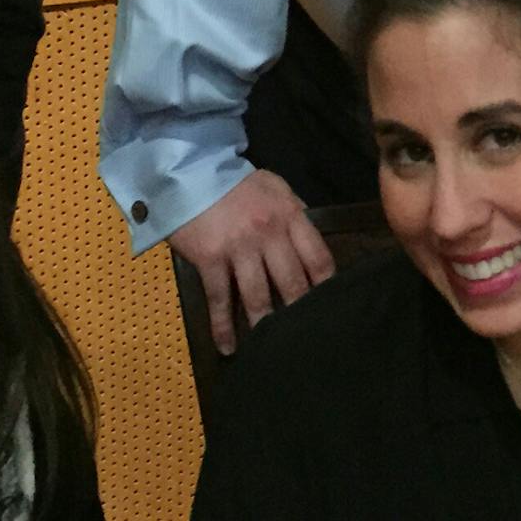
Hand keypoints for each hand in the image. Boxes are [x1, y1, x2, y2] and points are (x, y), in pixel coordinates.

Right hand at [168, 170, 335, 355]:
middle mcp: (269, 234)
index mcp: (290, 215)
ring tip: (269, 349)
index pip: (318, 258)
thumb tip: (309, 243)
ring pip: (258, 297)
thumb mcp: (274, 187)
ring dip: (265, 326)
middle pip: (292, 283)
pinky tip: (228, 347)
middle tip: (304, 338)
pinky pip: (220, 298)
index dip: (326, 287)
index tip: (329, 309)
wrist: (191, 170)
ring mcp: (239, 248)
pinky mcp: (210, 259)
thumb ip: (294, 214)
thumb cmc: (236, 182)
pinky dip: (224, 327)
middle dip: (299, 313)